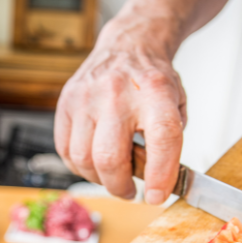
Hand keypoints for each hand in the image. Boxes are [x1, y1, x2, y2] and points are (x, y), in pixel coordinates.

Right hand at [55, 19, 186, 202]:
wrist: (128, 46)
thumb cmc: (152, 82)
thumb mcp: (176, 107)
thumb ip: (169, 145)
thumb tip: (157, 187)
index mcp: (156, 92)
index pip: (162, 138)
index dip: (159, 175)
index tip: (156, 196)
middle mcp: (118, 92)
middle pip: (110, 157)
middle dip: (120, 186)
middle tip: (129, 190)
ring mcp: (87, 96)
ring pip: (83, 159)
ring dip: (99, 179)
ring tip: (112, 175)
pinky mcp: (67, 102)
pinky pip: (65, 149)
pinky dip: (79, 166)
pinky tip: (93, 162)